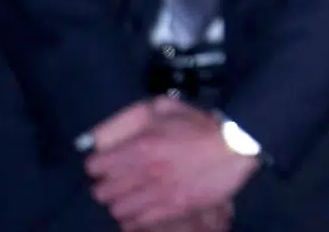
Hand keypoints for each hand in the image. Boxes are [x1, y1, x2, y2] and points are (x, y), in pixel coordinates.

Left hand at [86, 97, 257, 231]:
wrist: (234, 147)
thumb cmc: (198, 125)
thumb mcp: (162, 107)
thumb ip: (127, 118)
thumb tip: (96, 136)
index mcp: (140, 146)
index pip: (94, 167)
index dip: (99, 164)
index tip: (108, 163)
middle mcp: (145, 172)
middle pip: (101, 192)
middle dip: (107, 184)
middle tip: (119, 179)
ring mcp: (159, 194)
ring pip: (117, 210)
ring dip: (120, 202)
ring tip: (131, 195)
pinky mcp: (173, 209)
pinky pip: (136, 223)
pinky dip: (134, 218)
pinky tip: (142, 207)